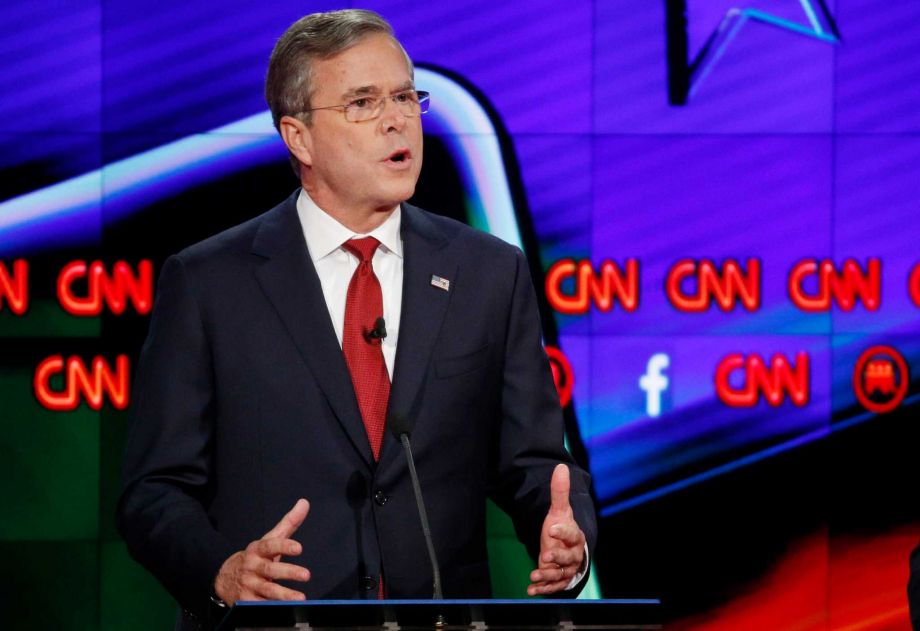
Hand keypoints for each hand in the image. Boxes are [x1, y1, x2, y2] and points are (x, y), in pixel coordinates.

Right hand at [214, 498, 310, 602]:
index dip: (284, 546)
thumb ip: (288, 523)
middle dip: (288, 573)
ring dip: (284, 595)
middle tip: (306, 575)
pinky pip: (259, 606)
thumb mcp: (268, 539)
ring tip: (301, 599)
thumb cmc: (255, 557)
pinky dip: (271, 609)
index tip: (299, 548)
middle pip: (270, 570)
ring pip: (267, 591)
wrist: (223, 577)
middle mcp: (252, 567)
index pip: (270, 546)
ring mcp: (248, 585)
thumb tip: (305, 503)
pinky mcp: (245, 602)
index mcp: (257, 550)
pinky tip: (285, 611)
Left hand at [527, 464, 586, 595]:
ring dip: (547, 576)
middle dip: (557, 558)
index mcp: (575, 537)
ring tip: (534, 575)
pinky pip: (552, 586)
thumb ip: (559, 492)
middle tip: (545, 555)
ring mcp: (566, 569)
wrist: (567, 549)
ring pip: (560, 574)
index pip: (571, 534)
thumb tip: (560, 467)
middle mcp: (573, 555)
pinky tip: (530, 589)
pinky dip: (542, 589)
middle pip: (568, 558)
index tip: (551, 529)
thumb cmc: (562, 529)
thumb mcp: (559, 511)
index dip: (563, 532)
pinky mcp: (558, 580)